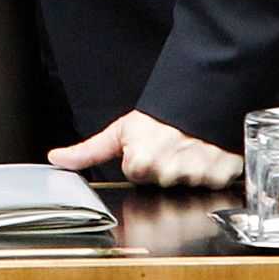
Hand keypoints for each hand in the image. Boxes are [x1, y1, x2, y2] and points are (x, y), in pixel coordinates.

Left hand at [49, 111, 241, 187]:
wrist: (201, 95)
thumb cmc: (160, 115)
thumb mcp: (118, 131)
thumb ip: (87, 151)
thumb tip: (56, 159)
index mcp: (140, 163)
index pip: (135, 176)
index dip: (138, 160)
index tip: (146, 145)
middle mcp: (168, 173)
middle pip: (159, 183)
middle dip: (162, 167)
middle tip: (167, 145)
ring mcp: (196, 176)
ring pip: (185, 184)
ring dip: (186, 169)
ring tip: (187, 146)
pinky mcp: (222, 176)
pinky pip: (212, 183)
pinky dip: (211, 170)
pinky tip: (205, 153)